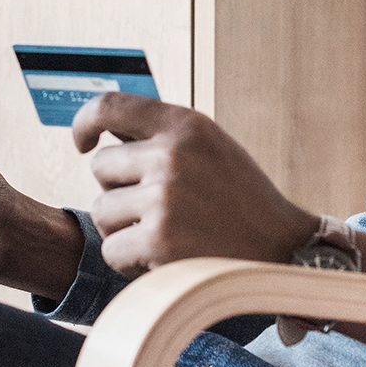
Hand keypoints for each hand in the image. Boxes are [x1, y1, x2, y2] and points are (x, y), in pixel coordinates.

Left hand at [71, 94, 318, 276]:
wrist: (282, 251)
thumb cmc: (242, 201)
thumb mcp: (211, 149)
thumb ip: (163, 137)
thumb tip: (102, 129)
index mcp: (187, 125)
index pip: (110, 105)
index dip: (86, 122)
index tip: (83, 143)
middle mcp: (172, 155)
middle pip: (101, 167)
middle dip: (118, 190)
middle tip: (156, 208)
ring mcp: (164, 198)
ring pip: (101, 211)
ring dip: (123, 228)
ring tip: (165, 234)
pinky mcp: (158, 240)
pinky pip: (111, 250)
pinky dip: (130, 261)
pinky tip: (164, 258)